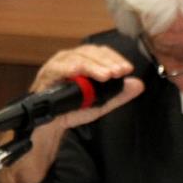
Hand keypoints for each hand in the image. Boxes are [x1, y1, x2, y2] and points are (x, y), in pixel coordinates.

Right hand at [0, 44, 143, 182]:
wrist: (45, 131)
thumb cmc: (69, 112)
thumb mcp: (98, 104)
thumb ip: (118, 95)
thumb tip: (138, 84)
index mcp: (80, 63)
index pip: (99, 52)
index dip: (114, 58)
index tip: (126, 69)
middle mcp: (67, 61)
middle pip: (88, 51)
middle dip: (106, 61)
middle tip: (119, 71)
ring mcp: (54, 68)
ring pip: (73, 57)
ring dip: (92, 64)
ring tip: (106, 74)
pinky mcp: (44, 79)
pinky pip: (55, 69)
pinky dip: (68, 67)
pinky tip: (79, 70)